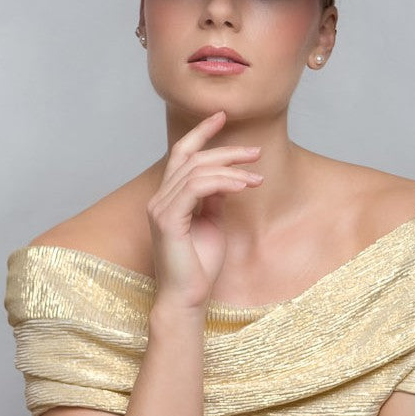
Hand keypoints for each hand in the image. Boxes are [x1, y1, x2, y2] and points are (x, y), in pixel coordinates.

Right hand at [148, 111, 261, 308]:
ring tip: (256, 177)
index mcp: (168, 198)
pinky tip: (242, 187)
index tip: (222, 117)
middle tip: (255, 152)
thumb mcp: (212, 223)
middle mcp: (159, 198)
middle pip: (192, 158)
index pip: (181, 154)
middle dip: (226, 150)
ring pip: (196, 170)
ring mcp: (160, 208)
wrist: (187, 298)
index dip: (200, 132)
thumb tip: (227, 177)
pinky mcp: (167, 220)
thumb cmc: (199, 267)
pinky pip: (196, 187)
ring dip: (231, 169)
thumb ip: (214, 198)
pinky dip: (222, 182)